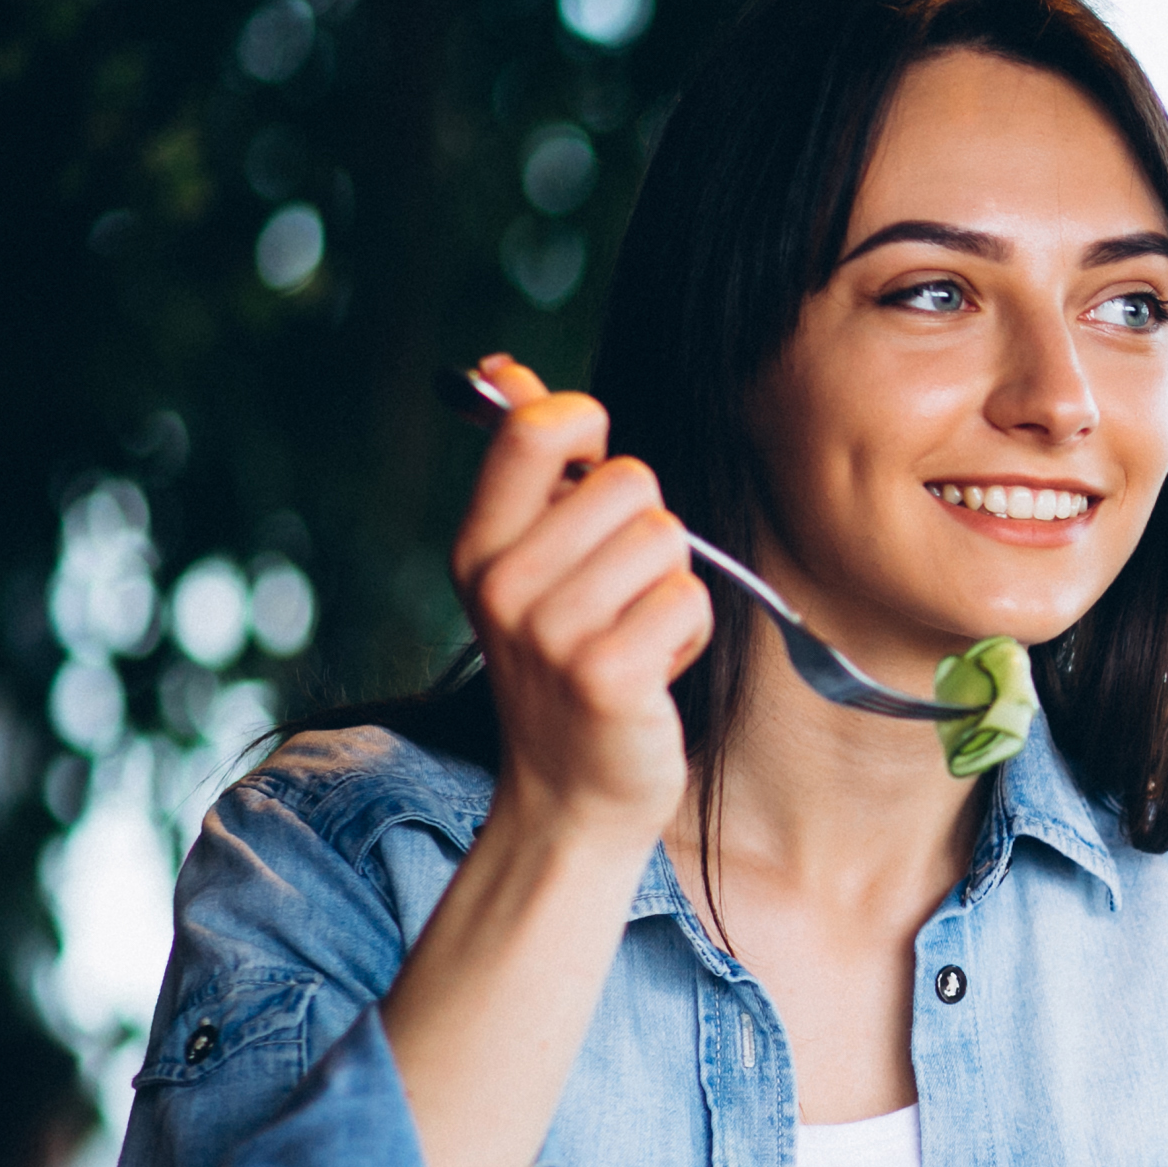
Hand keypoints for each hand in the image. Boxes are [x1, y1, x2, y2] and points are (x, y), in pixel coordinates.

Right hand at [450, 355, 712, 841]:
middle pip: (629, 480)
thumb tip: (506, 370)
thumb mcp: (527, 563)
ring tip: (632, 636)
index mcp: (478, 546)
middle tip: (616, 595)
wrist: (569, 796)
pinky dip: (686, 634)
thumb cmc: (564, 667)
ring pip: (669, 541)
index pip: (535, 430)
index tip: (592, 479)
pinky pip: (689, 600)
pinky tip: (651, 671)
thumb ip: (526, 466)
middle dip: (647, 532)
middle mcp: (503, 584)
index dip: (588, 432)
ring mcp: (552, 633)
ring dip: (670, 588)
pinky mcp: (607, 676)